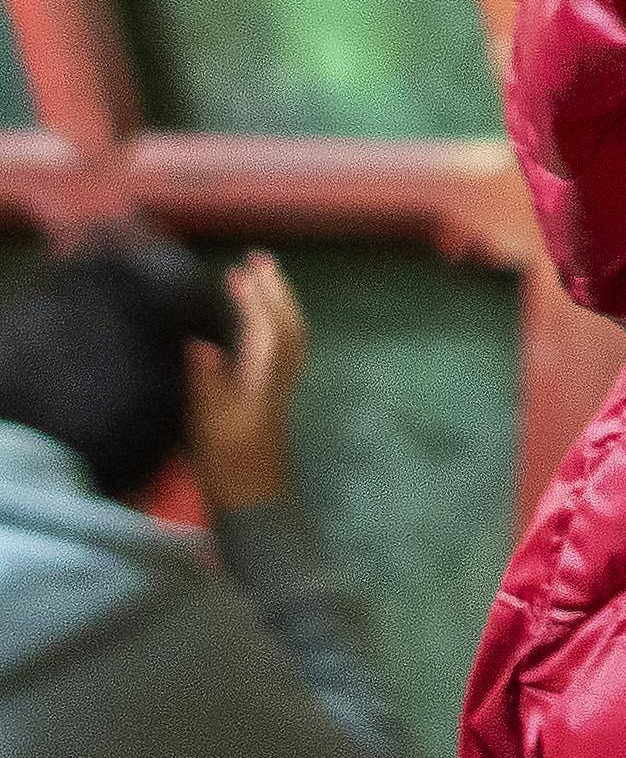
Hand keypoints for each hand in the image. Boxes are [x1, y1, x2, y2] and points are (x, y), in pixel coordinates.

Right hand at [184, 252, 301, 512]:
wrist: (255, 498)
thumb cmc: (227, 463)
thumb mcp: (208, 425)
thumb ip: (206, 383)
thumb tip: (200, 343)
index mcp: (263, 380)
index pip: (265, 330)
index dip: (253, 300)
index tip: (236, 274)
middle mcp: (280, 377)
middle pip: (286, 324)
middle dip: (276, 290)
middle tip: (260, 259)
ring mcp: (283, 385)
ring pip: (292, 333)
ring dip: (282, 301)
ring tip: (267, 277)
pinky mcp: (278, 393)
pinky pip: (289, 345)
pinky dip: (281, 322)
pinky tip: (269, 319)